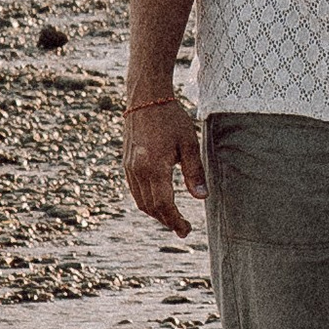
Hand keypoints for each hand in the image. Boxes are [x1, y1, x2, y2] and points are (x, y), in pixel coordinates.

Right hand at [124, 96, 205, 236]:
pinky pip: (135, 191)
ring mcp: (129, 168)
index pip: (163, 204)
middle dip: (167, 221)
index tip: (187, 230)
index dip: (175, 221)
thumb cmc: (170, 118)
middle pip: (150, 207)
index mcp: (154, 167)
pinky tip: (160, 202)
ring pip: (140, 202)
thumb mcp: (189, 143)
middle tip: (182, 228)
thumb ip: (194, 172)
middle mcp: (137, 170)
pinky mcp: (126, 164)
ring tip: (173, 219)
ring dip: (156, 214)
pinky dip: (147, 202)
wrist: (145, 98)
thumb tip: (201, 198)